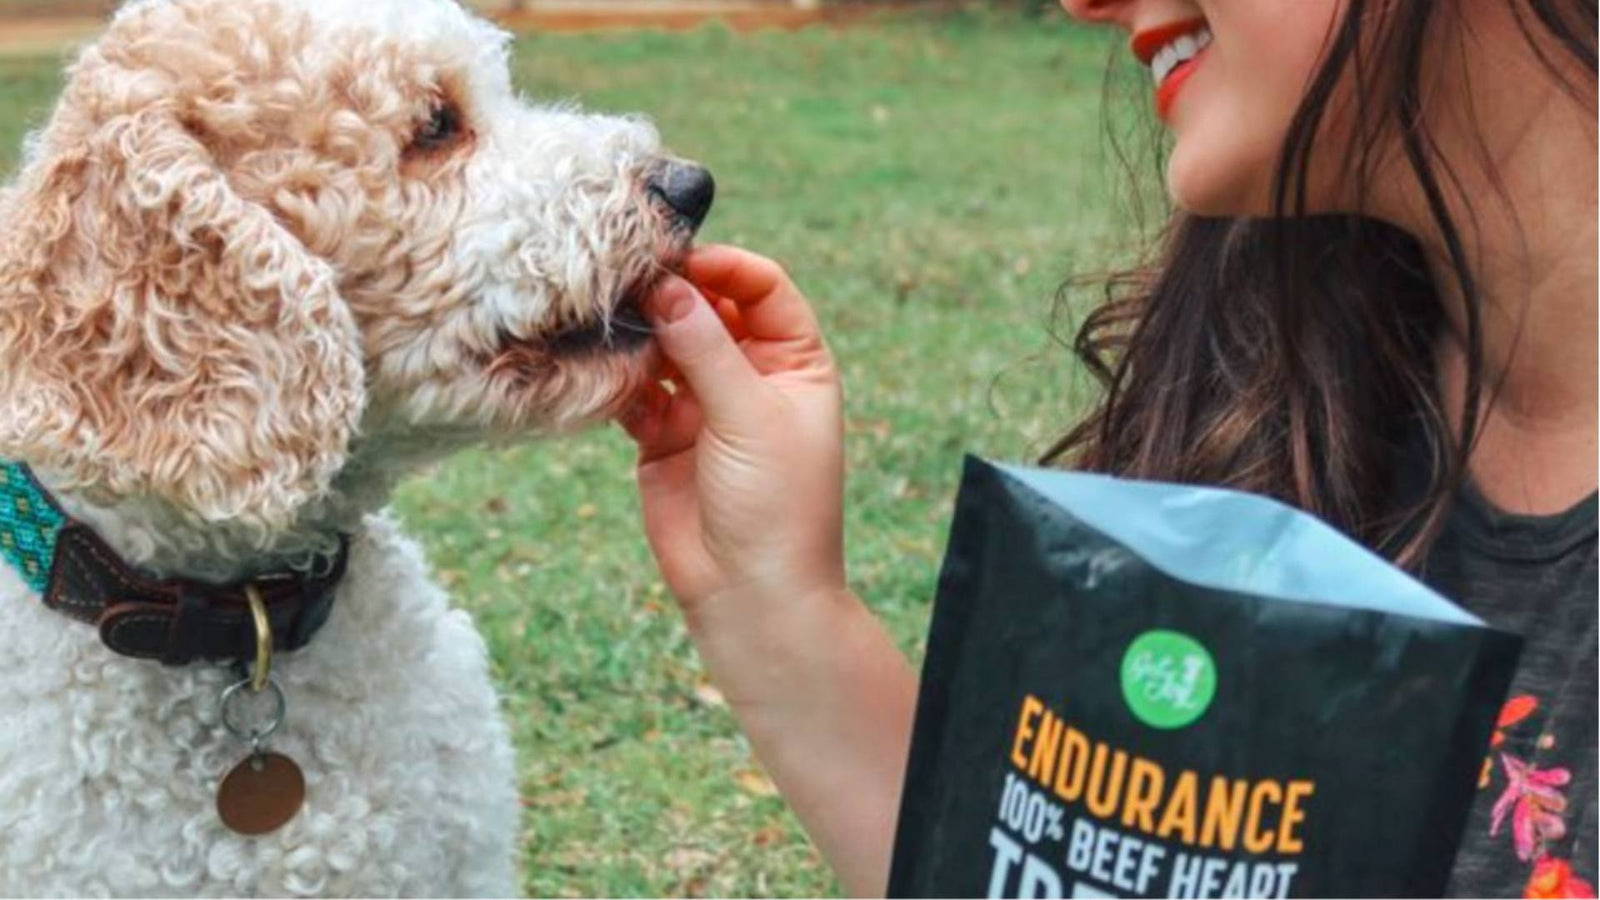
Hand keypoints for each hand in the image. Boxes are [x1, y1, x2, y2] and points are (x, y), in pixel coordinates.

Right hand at [622, 245, 846, 625]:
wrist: (750, 594)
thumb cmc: (776, 505)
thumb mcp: (749, 415)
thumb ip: (706, 347)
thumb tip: (666, 285)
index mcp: (796, 362)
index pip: (763, 288)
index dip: (724, 267)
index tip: (677, 258)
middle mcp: (752, 376)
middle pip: (709, 309)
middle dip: (672, 294)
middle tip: (626, 279)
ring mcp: (705, 404)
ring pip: (666, 345)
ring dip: (640, 333)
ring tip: (605, 319)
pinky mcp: (662, 434)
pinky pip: (635, 388)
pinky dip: (619, 377)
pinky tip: (602, 369)